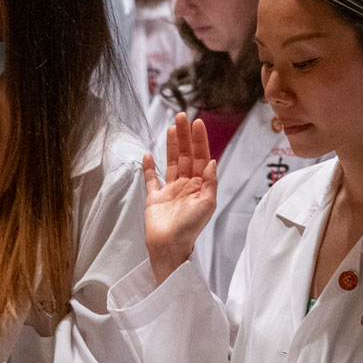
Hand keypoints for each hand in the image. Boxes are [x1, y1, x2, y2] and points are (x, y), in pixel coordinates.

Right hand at [143, 112, 217, 286]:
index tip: (197, 123)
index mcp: (200, 186)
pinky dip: (149, 167)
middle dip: (184, 136)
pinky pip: (151, 179)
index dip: (200, 140)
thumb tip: (213, 160)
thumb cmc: (190, 228)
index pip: (201, 157)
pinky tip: (149, 155)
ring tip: (171, 128)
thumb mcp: (207, 204)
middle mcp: (186, 185)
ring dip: (171, 145)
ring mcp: (170, 190)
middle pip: (186, 155)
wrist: (169, 246)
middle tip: (181, 116)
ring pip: (171, 162)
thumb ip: (210, 181)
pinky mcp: (154, 198)